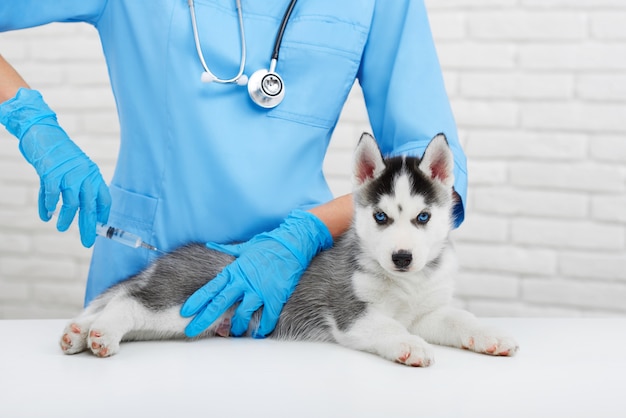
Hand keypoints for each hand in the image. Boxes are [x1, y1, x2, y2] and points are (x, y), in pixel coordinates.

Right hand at [0, 88, 110, 246]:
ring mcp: (67, 175)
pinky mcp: (51, 174)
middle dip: (89, 227)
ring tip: (62, 228)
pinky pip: (51, 196)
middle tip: (87, 242)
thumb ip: (82, 188)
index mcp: (93, 175)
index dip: (103, 215)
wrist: (44, 134)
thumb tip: (86, 211)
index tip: (101, 228)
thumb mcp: (78, 169)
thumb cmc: (61, 155)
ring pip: (71, 204)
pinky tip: (46, 215)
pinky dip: (47, 207)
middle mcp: (84, 176)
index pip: (104, 199)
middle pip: (90, 207)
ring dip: (67, 219)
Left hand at [181, 210, 332, 337]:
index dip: (197, 301)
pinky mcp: (276, 296)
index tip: (185, 312)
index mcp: (235, 271)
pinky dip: (263, 328)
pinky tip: (258, 334)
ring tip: (233, 332)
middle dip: (204, 319)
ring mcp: (260, 290)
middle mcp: (244, 282)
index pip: (211, 288)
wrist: (293, 243)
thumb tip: (211, 244)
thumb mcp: (244, 246)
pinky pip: (267, 317)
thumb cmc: (269, 243)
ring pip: (242, 315)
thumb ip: (227, 250)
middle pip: (219, 304)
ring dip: (235, 326)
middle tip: (192, 331)